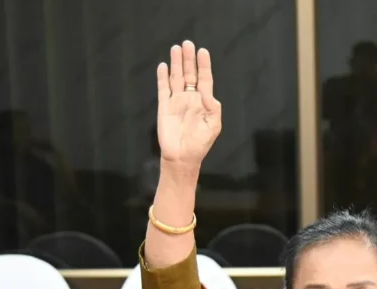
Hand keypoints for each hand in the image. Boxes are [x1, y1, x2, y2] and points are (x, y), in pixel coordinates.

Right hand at [156, 41, 221, 168]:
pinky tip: (163, 66)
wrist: (182, 157)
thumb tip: (208, 92)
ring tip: (176, 48)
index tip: (202, 51)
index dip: (203, 65)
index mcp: (203, 102)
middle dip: (188, 59)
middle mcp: (190, 98)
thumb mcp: (214, 126)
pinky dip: (162, 77)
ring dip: (176, 64)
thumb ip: (213, 107)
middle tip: (187, 43)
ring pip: (176, 78)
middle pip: (189, 74)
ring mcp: (176, 101)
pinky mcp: (164, 107)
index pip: (204, 79)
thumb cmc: (200, 143)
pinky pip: (163, 89)